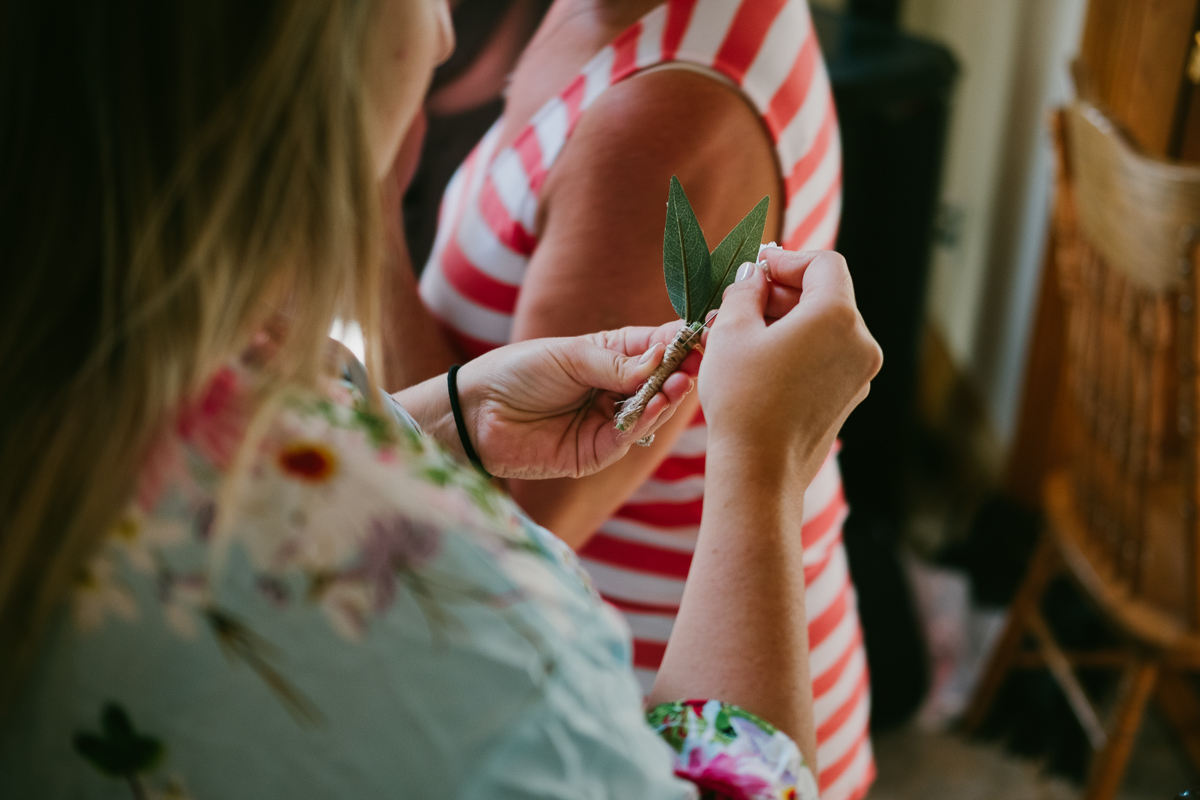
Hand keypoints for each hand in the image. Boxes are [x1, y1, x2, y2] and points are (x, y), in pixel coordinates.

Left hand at [454, 322, 699, 478]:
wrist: (476, 411)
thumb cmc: (518, 372)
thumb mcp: (570, 356)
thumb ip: (617, 363)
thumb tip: (663, 357)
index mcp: (609, 357)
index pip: (655, 348)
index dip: (678, 343)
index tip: (701, 337)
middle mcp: (614, 390)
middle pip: (660, 383)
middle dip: (679, 373)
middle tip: (694, 365)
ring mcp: (606, 423)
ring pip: (650, 413)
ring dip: (667, 399)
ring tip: (679, 383)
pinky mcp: (594, 453)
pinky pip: (627, 439)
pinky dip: (645, 422)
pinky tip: (655, 405)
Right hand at [699, 249, 881, 486]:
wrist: (759, 471)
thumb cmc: (742, 399)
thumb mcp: (731, 331)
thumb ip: (745, 292)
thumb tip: (754, 277)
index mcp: (837, 316)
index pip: (824, 264)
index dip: (789, 260)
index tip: (758, 271)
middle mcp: (860, 342)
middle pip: (827, 296)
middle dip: (784, 294)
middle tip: (742, 303)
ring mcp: (860, 374)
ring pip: (826, 329)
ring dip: (789, 323)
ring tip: (743, 336)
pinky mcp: (849, 398)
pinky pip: (827, 358)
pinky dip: (800, 350)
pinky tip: (761, 364)